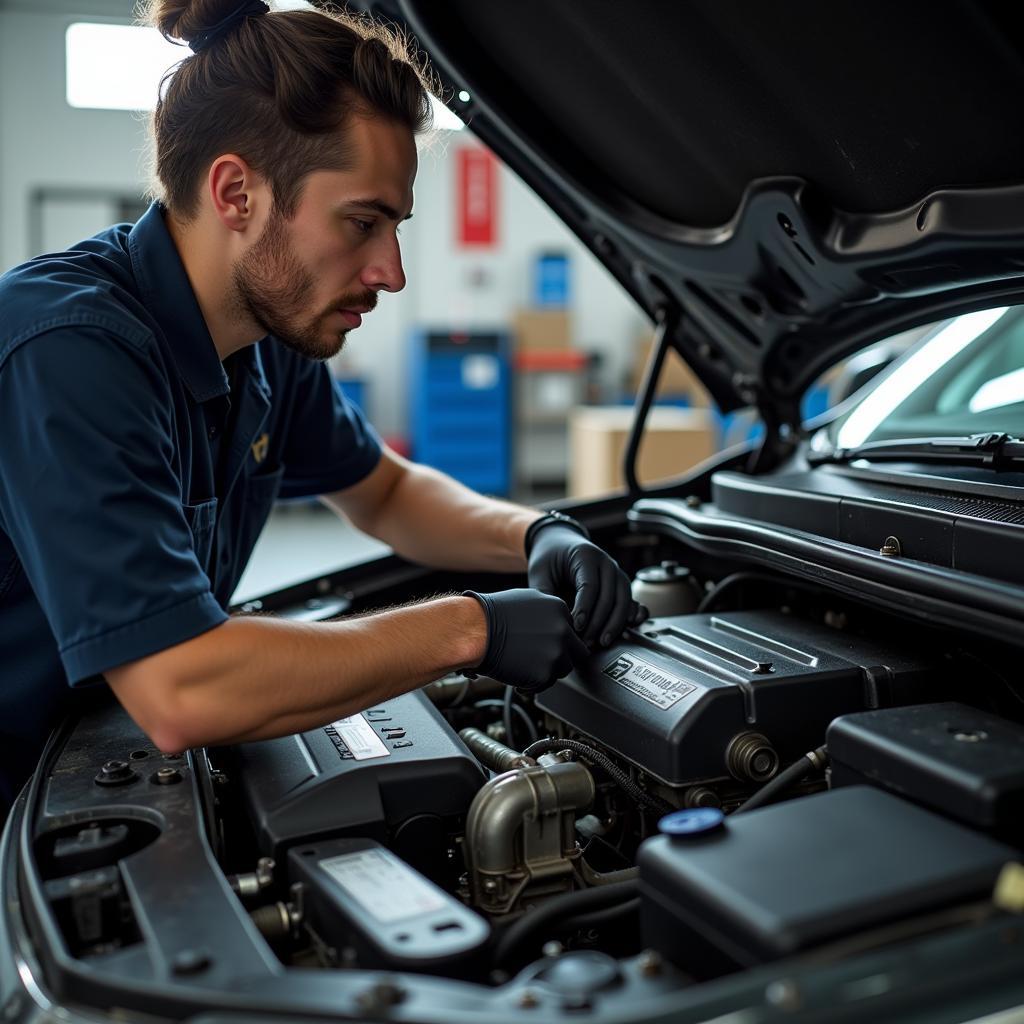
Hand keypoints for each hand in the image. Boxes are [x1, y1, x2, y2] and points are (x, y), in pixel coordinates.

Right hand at [463, 588, 589, 692]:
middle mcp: (563, 630)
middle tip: (541, 660)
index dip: (558, 640)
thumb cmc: (491, 614)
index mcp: (559, 609)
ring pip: (562, 669)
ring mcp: (556, 653)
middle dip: (561, 657)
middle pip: (576, 652)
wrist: (474, 631)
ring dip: (547, 671)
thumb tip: (553, 621)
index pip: (571, 631)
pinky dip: (531, 685)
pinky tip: (516, 678)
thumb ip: (547, 612)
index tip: (546, 646)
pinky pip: (545, 685)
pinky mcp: (545, 674)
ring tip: (524, 668)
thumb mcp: (526, 600)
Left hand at [527, 524, 647, 647]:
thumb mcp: (540, 573)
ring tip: (602, 642)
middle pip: (609, 596)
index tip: (577, 626)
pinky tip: (629, 627)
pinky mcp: (621, 585)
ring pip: (624, 600)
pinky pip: (632, 600)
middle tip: (586, 642)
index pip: (590, 585)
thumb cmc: (549, 559)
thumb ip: (546, 594)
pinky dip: (633, 614)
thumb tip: (555, 620)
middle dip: (598, 622)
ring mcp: (617, 574)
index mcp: (586, 555)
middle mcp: (606, 563)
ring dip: (615, 624)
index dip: (585, 608)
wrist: (561, 545)